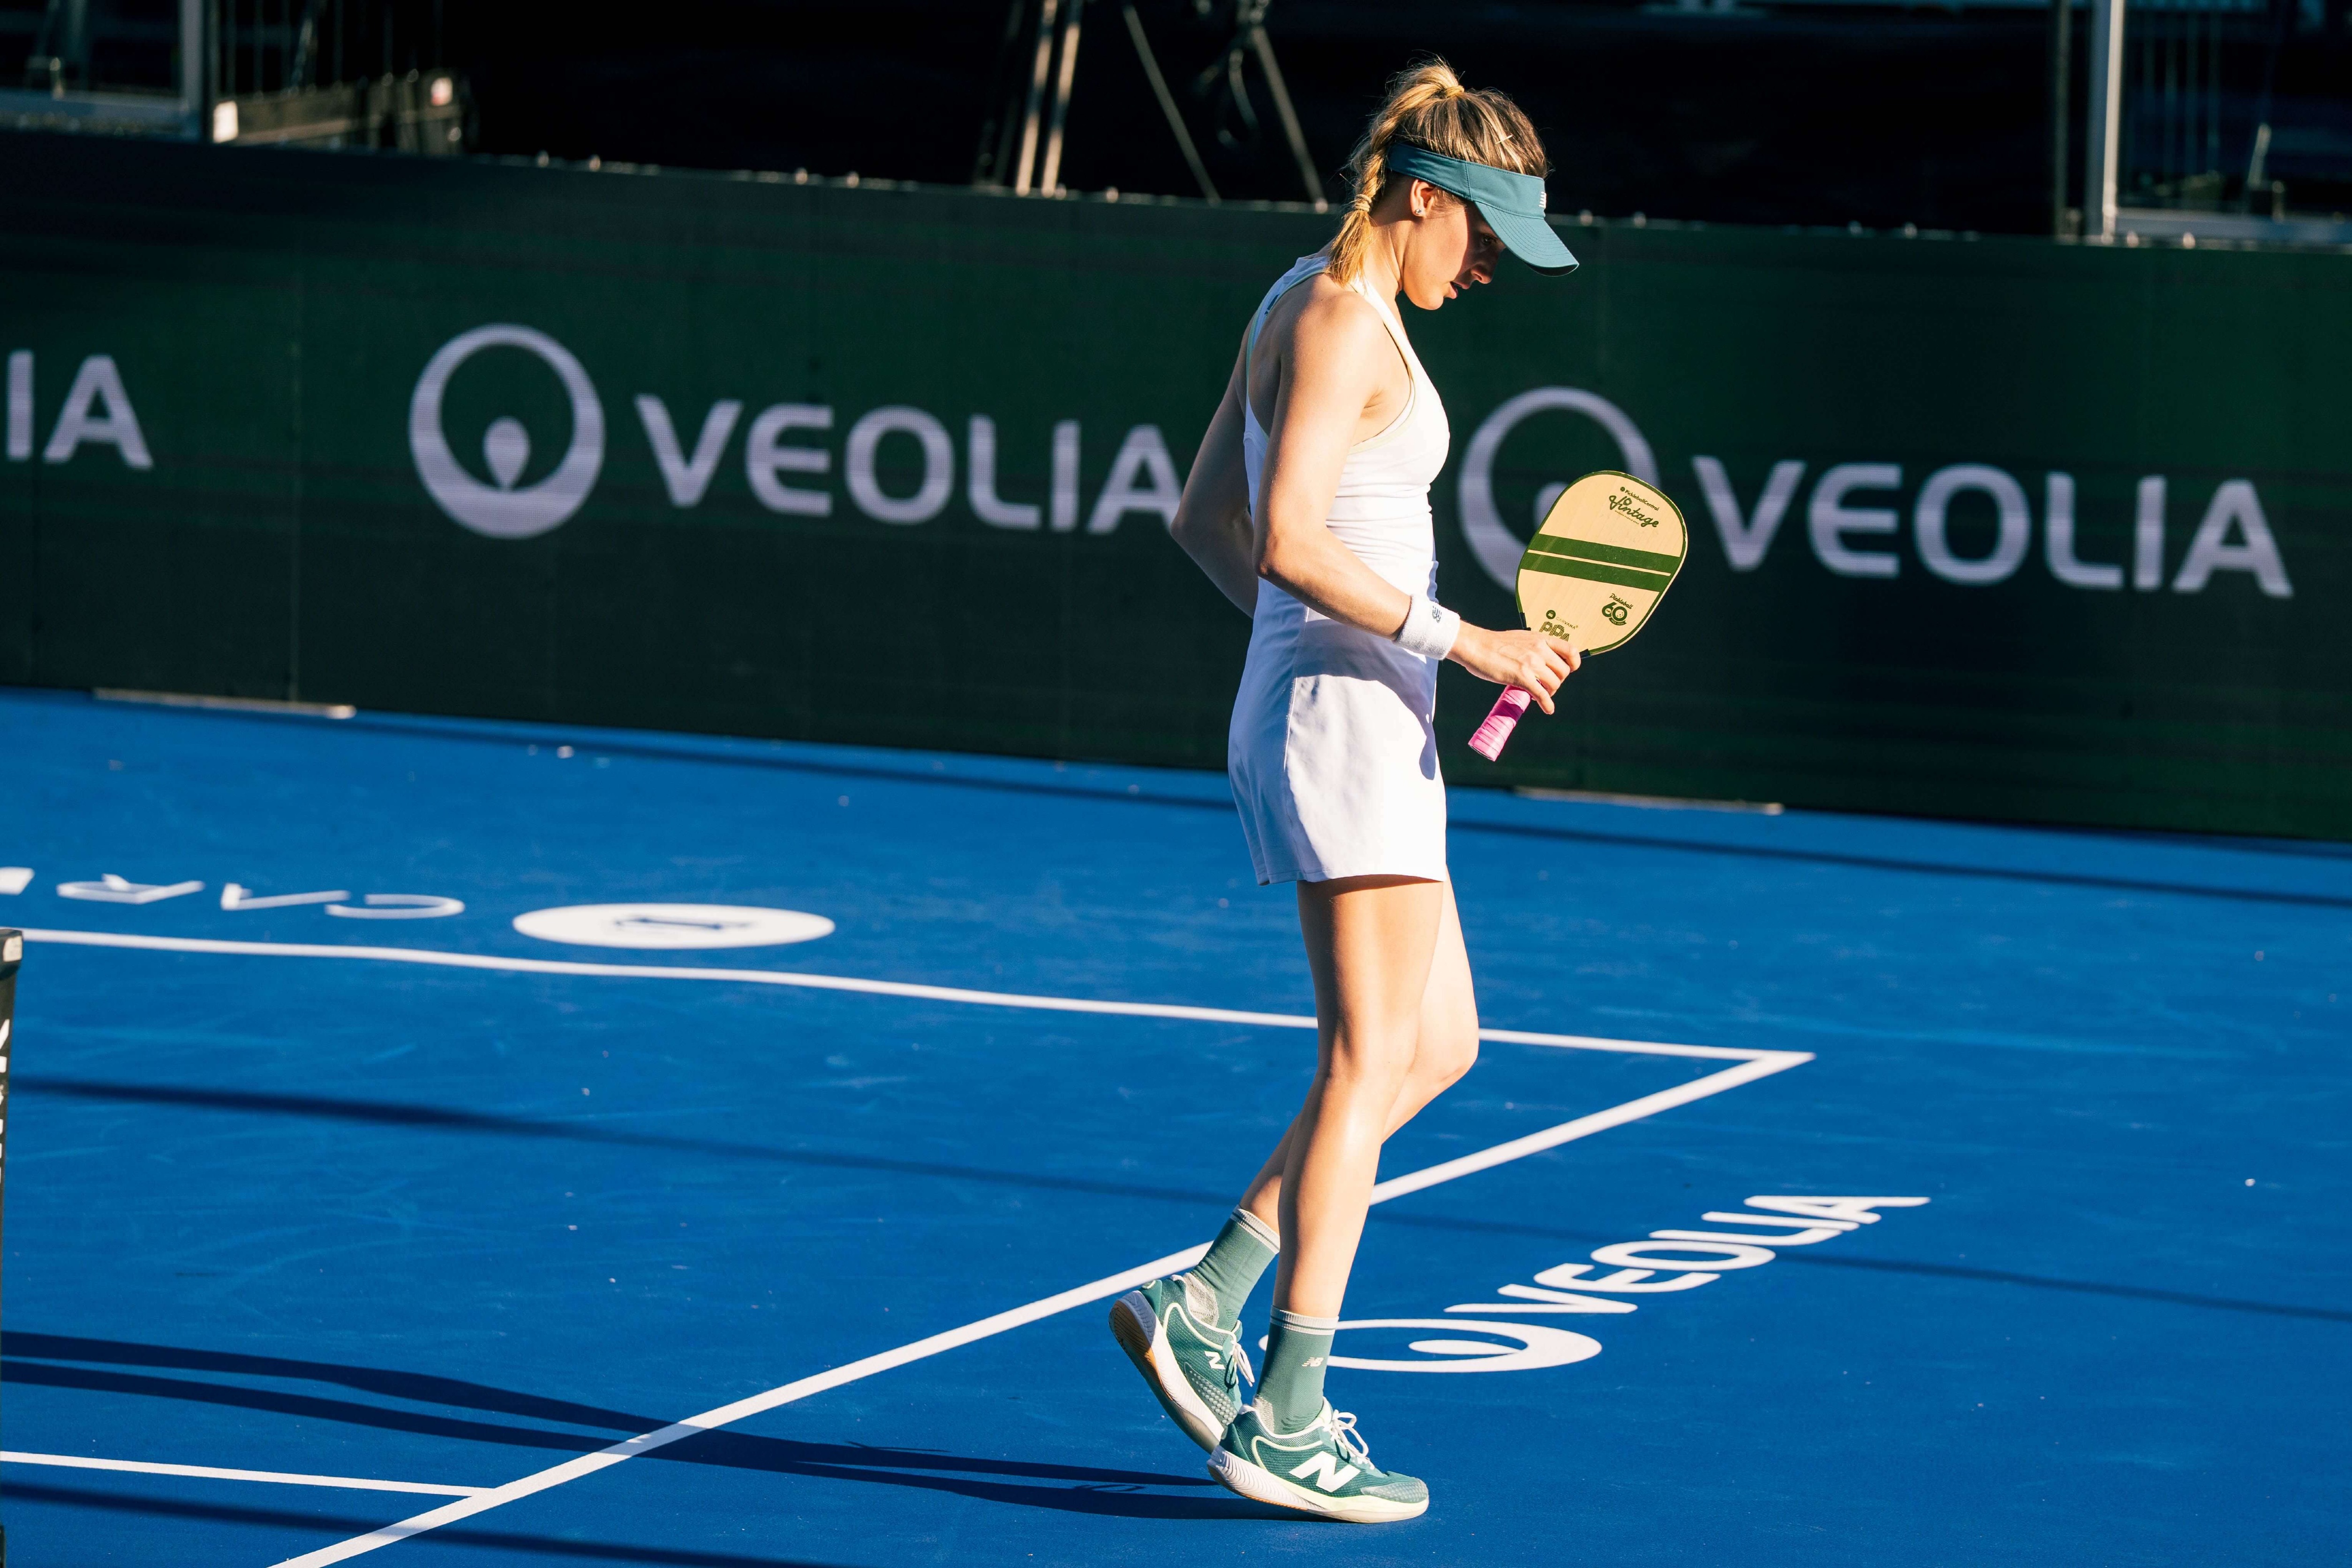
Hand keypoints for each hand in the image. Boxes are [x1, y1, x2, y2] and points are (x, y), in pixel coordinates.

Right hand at [1449, 624, 1581, 712]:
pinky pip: (1542, 694)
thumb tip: (1540, 662)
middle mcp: (1540, 649)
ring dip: (1550, 692)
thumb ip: (1533, 648)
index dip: (1574, 663)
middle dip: (1557, 681)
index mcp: (1540, 639)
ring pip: (1555, 683)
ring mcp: (1532, 663)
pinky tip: (1547, 709)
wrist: (1476, 645)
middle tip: (1545, 685)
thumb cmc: (1493, 643)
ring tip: (1539, 693)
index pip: (1570, 650)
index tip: (1570, 670)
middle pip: (1564, 671)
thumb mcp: (1520, 639)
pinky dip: (1547, 704)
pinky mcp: (1522, 677)